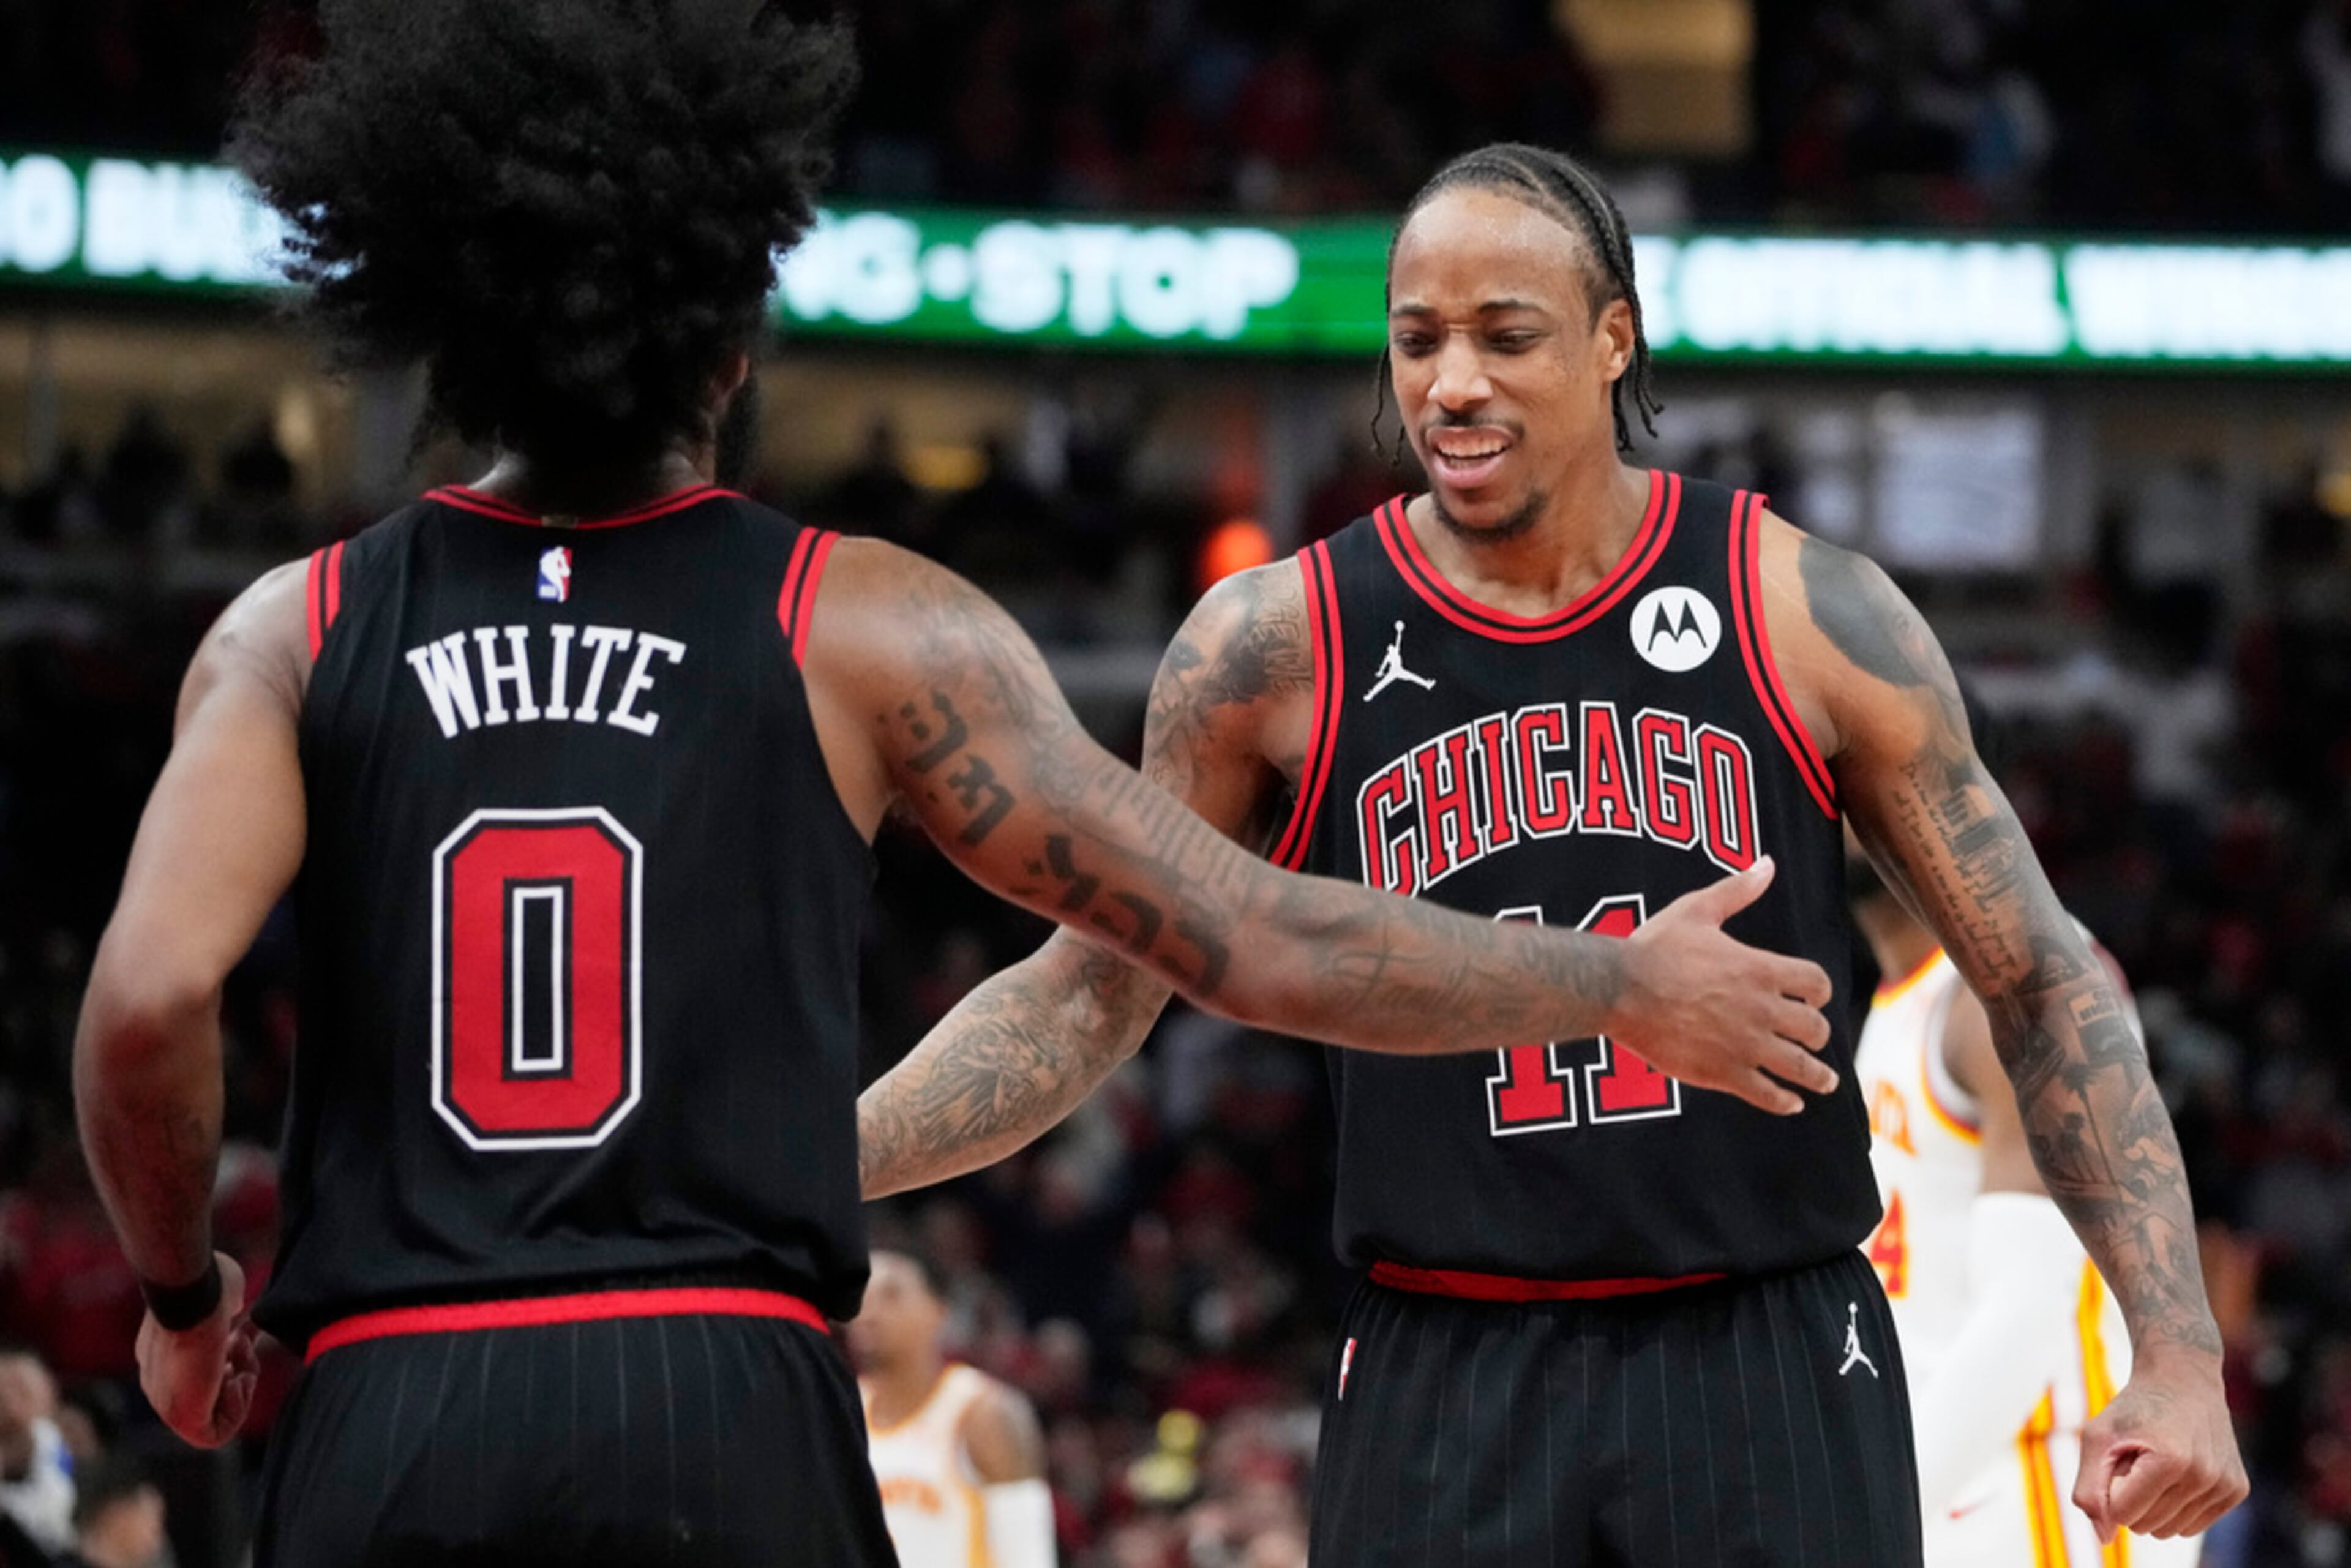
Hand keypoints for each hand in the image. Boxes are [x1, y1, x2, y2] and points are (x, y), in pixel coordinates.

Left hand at [136, 1252, 259, 1448]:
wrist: (188, 1296)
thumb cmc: (205, 1286)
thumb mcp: (220, 1294)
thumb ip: (227, 1307)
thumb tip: (237, 1314)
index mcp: (163, 1357)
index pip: (200, 1372)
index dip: (231, 1355)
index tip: (243, 1333)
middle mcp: (160, 1383)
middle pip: (208, 1395)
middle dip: (237, 1372)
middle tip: (243, 1347)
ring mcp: (168, 1403)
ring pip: (213, 1415)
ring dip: (240, 1392)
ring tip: (243, 1365)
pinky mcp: (182, 1418)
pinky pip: (214, 1434)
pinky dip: (237, 1410)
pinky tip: (238, 1380)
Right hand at [1610, 857, 1837, 1114]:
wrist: (1619, 989)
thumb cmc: (1654, 947)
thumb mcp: (1697, 910)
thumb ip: (1737, 890)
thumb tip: (1767, 863)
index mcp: (1760, 969)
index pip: (1816, 983)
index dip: (1818, 992)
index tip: (1814, 999)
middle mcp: (1762, 1009)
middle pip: (1814, 1028)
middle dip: (1817, 1034)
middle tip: (1814, 1041)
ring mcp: (1745, 1045)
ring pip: (1800, 1067)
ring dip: (1817, 1076)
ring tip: (1825, 1083)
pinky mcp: (1723, 1073)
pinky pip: (1767, 1094)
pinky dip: (1784, 1101)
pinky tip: (1791, 1103)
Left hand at [2074, 1354, 2246, 1541]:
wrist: (2183, 1379)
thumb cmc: (2133, 1409)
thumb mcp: (2097, 1438)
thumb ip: (2090, 1489)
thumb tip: (2104, 1539)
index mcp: (2169, 1460)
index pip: (2123, 1514)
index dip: (2110, 1490)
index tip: (2118, 1458)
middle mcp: (2204, 1475)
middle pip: (2146, 1526)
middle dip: (2131, 1496)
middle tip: (2139, 1457)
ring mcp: (2225, 1485)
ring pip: (2169, 1531)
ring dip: (2154, 1503)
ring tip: (2158, 1464)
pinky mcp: (2237, 1490)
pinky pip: (2192, 1525)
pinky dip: (2177, 1505)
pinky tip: (2179, 1471)